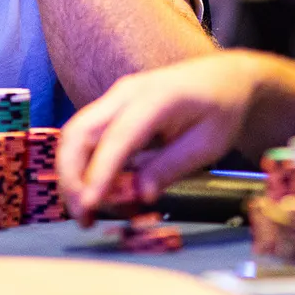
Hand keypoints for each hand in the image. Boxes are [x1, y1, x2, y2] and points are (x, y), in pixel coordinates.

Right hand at [59, 52, 269, 226]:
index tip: (89, 206)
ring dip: (72, 174)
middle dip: (70, 176)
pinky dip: (84, 166)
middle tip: (82, 216)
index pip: (117, 139)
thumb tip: (139, 196)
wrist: (224, 78)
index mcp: (157, 98)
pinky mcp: (113, 108)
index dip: (99, 174)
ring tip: (87, 210)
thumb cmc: (221, 109)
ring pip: (75, 134)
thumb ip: (170, 168)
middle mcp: (127, 93)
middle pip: (78, 132)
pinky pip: (86, 137)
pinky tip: (100, 192)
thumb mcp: (207, 145)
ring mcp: (116, 98)